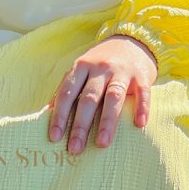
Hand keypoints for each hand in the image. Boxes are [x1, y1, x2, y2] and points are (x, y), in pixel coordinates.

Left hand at [47, 35, 157, 154]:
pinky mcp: (141, 75)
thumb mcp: (81, 70)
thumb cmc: (101, 63)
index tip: (54, 137)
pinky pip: (142, 92)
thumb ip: (67, 89)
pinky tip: (139, 124)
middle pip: (89, 97)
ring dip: (107, 121)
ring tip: (102, 143)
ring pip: (113, 96)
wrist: (130, 42)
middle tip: (75, 148)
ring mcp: (121, 71)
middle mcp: (100, 68)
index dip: (59, 114)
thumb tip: (46, 113)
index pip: (67, 92)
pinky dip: (141, 107)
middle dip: (81, 124)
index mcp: (81, 67)